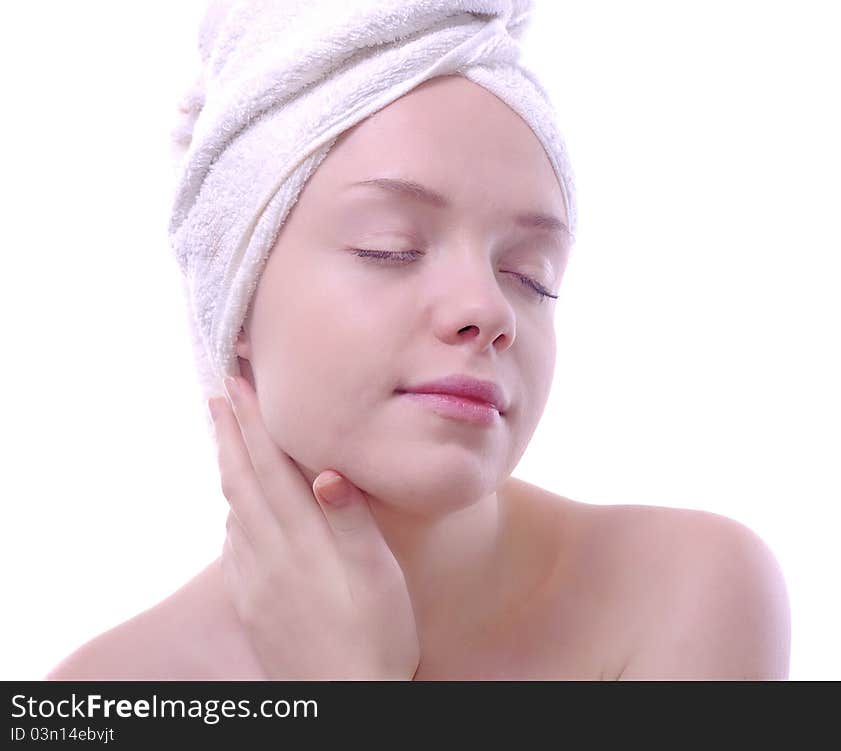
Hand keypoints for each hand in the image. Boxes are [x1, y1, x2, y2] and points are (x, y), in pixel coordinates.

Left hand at [208, 375, 420, 679]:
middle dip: (229, 431)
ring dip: (226, 466)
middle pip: (242, 479)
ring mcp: (256, 580)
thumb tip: (326, 470)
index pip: (270, 465)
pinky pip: (233, 545)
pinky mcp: (253, 603)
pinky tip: (234, 509)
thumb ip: (351, 521)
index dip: (253, 422)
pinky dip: (231, 511)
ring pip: (233, 509)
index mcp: (301, 538)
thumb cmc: (376, 635)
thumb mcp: (378, 576)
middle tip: (216, 391)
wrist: (346, 702)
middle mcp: (269, 553)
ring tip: (223, 437)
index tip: (237, 383)